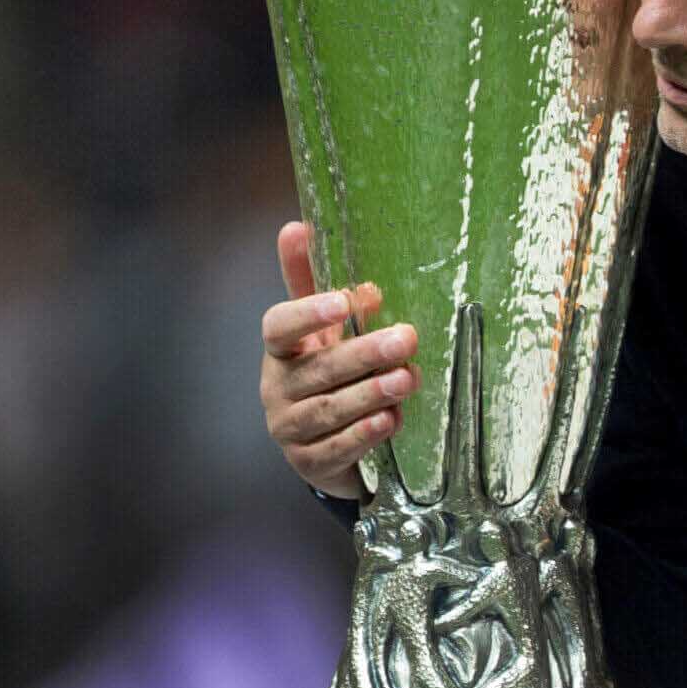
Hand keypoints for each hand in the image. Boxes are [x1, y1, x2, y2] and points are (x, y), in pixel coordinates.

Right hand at [260, 221, 419, 499]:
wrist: (322, 442)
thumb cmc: (325, 369)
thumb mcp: (322, 328)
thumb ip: (314, 283)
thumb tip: (298, 226)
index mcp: (281, 350)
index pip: (279, 328)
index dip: (308, 314)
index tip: (345, 300)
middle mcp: (278, 389)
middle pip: (319, 370)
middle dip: (364, 354)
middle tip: (406, 339)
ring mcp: (290, 429)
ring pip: (330, 410)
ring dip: (371, 394)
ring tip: (408, 378)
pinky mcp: (310, 462)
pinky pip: (338, 448)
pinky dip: (365, 434)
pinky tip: (392, 419)